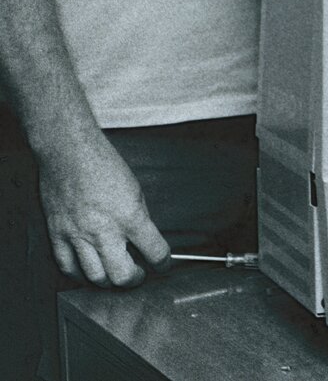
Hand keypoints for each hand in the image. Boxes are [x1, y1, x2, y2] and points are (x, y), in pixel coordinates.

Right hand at [38, 132, 170, 287]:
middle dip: (135, 279)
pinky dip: (80, 275)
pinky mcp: (58, 235)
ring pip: (95, 278)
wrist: (69, 151)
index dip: (163, 263)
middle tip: (138, 274)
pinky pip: (68, 268)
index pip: (154, 251)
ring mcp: (78, 236)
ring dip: (108, 281)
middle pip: (122, 276)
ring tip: (114, 273)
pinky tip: (88, 270)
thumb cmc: (102, 163)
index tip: (163, 265)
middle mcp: (104, 230)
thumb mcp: (134, 188)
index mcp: (129, 215)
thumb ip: (138, 217)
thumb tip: (142, 239)